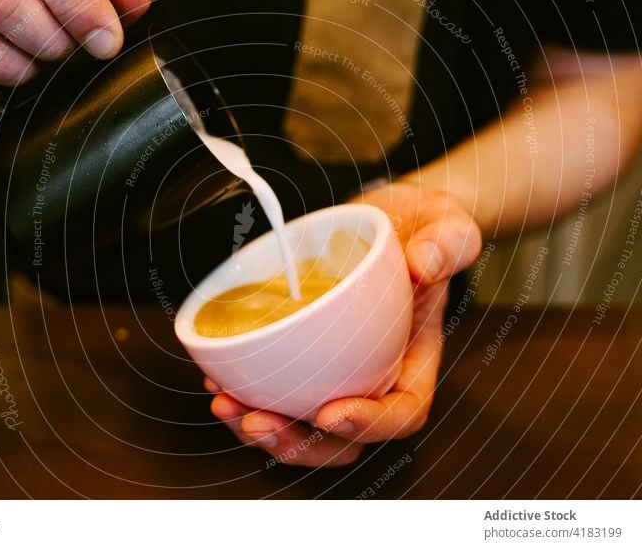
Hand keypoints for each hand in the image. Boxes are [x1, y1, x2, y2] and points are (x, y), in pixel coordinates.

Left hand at [206, 181, 482, 466]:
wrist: (388, 224)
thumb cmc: (421, 232)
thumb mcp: (444, 225)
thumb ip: (448, 242)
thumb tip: (424, 262)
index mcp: (415, 361)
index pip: (402, 412)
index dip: (369, 425)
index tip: (331, 412)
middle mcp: (374, 377)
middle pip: (344, 439)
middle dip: (299, 442)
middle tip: (257, 420)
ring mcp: (336, 372)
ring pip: (303, 425)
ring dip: (262, 428)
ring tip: (226, 404)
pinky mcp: (304, 359)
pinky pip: (277, 391)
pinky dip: (246, 393)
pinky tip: (218, 379)